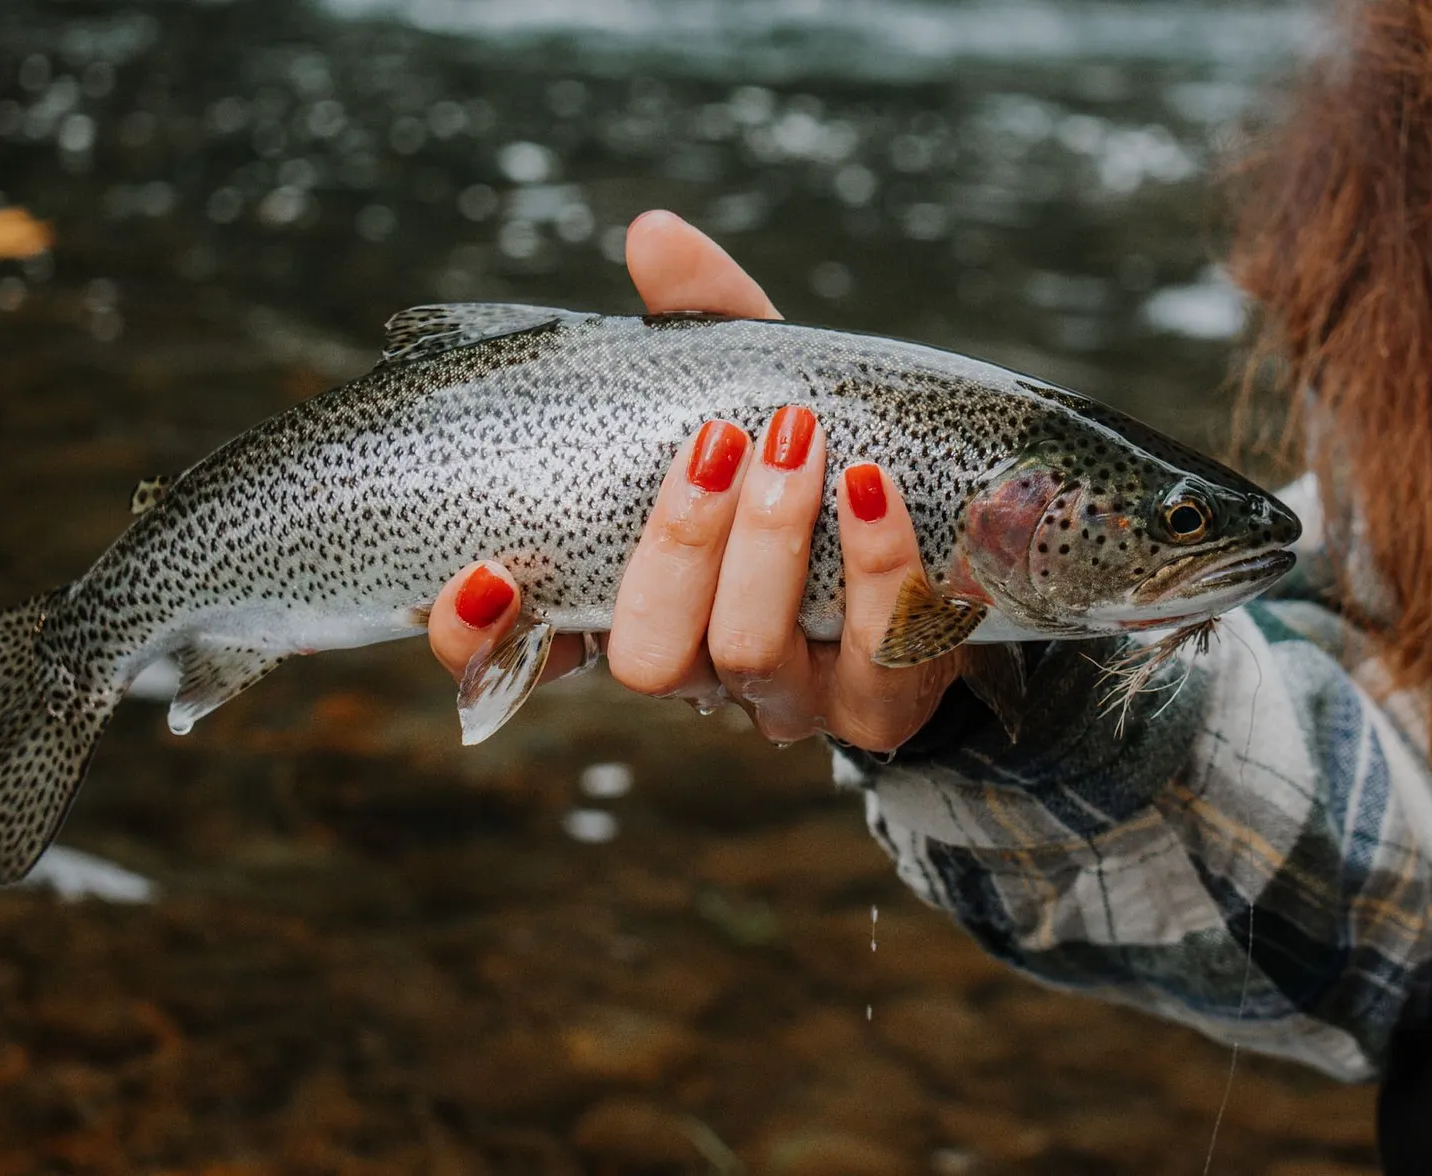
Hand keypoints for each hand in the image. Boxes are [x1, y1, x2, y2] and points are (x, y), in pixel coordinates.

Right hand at [428, 210, 964, 750]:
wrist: (950, 546)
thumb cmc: (819, 471)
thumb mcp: (758, 390)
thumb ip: (702, 324)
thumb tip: (654, 234)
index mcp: (637, 606)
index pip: (522, 657)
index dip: (481, 639)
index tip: (486, 572)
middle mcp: (700, 670)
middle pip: (645, 657)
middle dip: (673, 548)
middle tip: (715, 444)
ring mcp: (788, 699)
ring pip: (744, 656)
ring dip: (764, 543)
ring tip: (796, 440)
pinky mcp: (880, 705)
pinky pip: (873, 654)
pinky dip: (875, 562)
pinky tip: (873, 484)